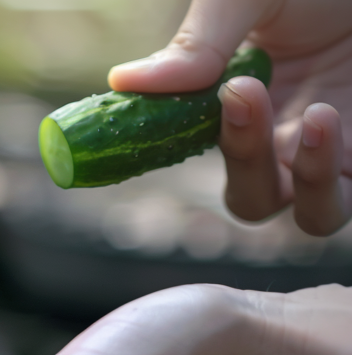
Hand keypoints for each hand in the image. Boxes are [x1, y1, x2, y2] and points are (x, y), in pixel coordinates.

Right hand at [109, 0, 351, 235]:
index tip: (181, 102)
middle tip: (242, 94)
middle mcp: (290, 138)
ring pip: (311, 214)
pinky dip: (332, 176)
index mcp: (245, 103)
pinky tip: (328, 115)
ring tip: (315, 113)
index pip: (203, 154)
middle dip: (245, 161)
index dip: (185, 148)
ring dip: (305, 182)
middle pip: (254, 198)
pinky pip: (350, 197)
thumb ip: (197, 44)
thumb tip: (122, 81)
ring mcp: (340, 150)